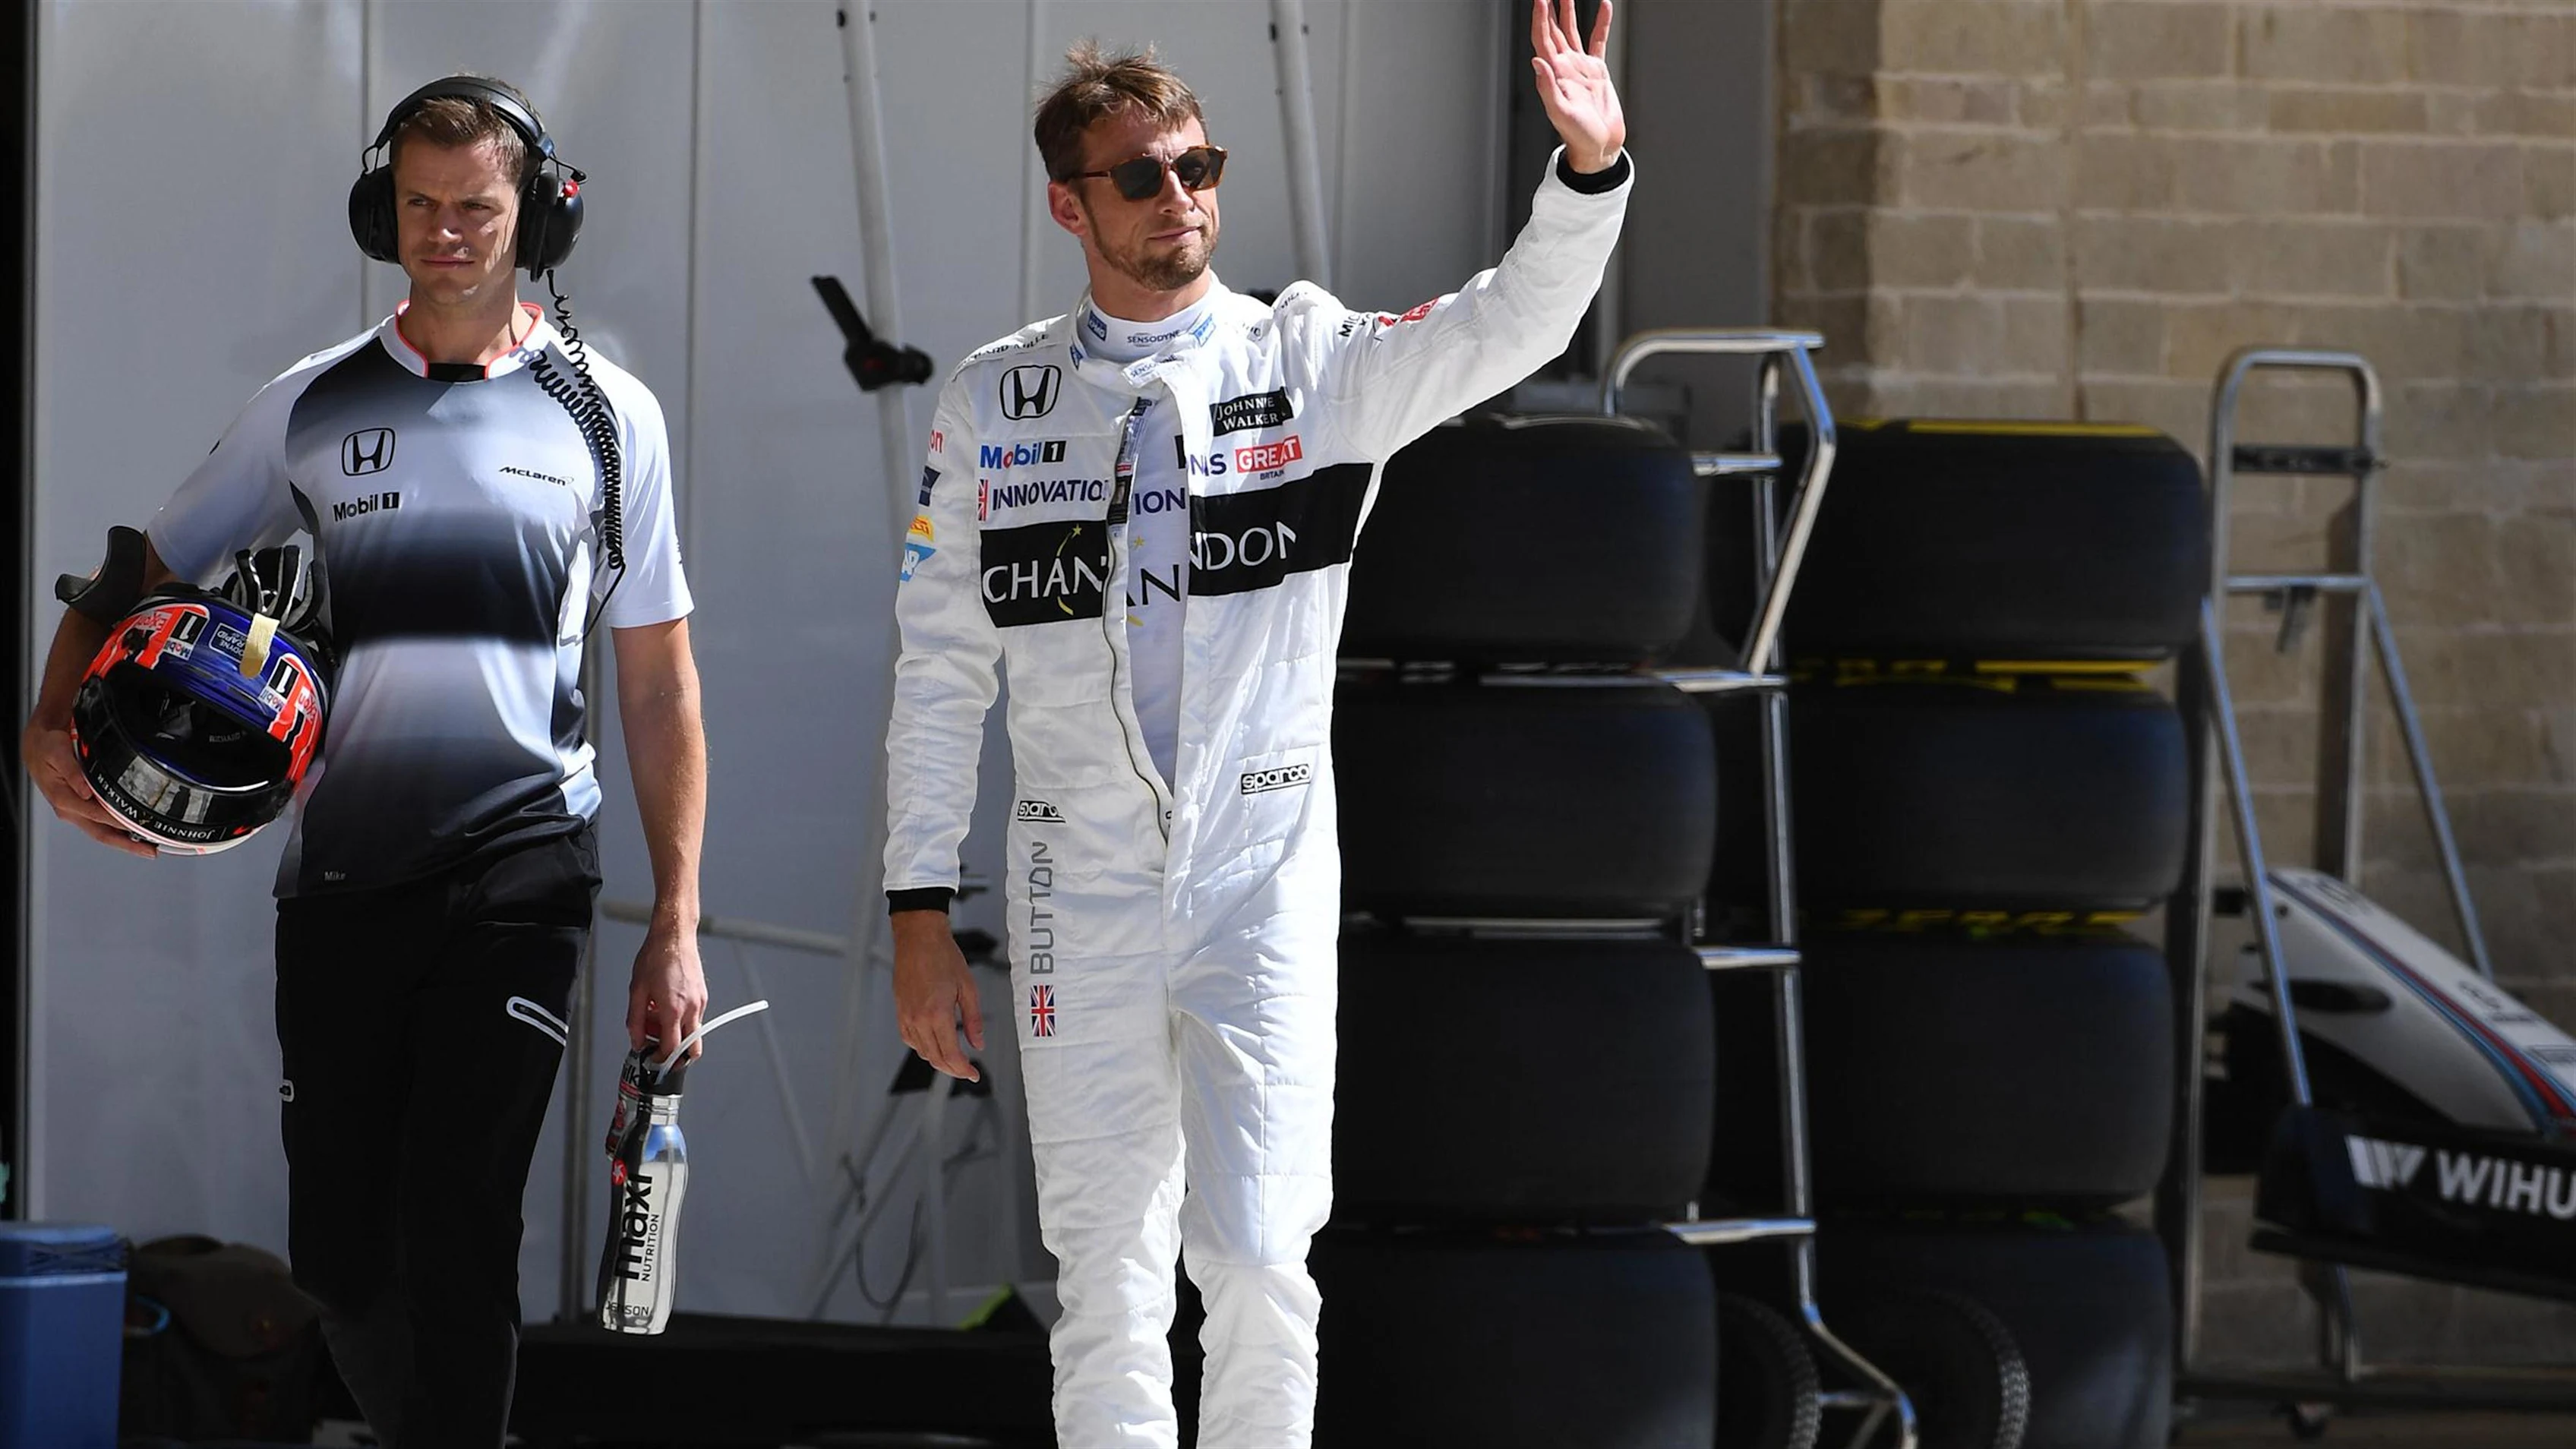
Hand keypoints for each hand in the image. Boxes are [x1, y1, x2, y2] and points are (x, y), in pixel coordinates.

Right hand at [21, 719, 155, 857]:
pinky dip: (118, 830)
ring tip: (147, 845)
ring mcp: (75, 810)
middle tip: (149, 851)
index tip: (139, 827)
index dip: (120, 823)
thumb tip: (85, 791)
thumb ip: (73, 772)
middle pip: (101, 833)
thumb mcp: (57, 753)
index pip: (97, 816)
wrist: (36, 745)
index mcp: (64, 798)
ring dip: (125, 840)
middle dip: (127, 845)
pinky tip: (132, 831)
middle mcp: (69, 809)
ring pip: (102, 831)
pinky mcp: (80, 807)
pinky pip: (101, 823)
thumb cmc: (46, 748)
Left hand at [628, 921, 707, 1063]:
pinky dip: (680, 1019)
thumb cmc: (656, 957)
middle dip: (675, 1055)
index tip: (651, 1058)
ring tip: (655, 1016)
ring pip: (692, 1032)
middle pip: (691, 1049)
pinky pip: (694, 1017)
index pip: (672, 1049)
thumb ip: (634, 1020)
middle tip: (657, 1046)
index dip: (661, 1059)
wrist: (674, 936)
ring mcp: (700, 1002)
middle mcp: (691, 1009)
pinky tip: (664, 1005)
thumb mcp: (636, 991)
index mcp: (674, 1010)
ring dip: (675, 1033)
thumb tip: (636, 1040)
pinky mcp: (703, 996)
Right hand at [893, 910, 982, 1081]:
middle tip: (967, 1070)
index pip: (950, 1055)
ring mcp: (906, 1016)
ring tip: (954, 1059)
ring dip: (938, 1060)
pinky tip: (934, 1044)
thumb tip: (978, 1044)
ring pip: (922, 1051)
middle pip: (935, 1058)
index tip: (973, 1074)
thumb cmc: (943, 956)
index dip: (963, 1069)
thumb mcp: (968, 988)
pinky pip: (910, 1039)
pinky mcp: (900, 1012)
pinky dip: (923, 1048)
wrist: (919, 938)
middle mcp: (918, 1019)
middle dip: (953, 1069)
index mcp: (937, 1013)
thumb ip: (973, 1020)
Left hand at [1531, 0, 1624, 172]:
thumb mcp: (1561, 113)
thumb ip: (1548, 88)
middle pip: (1554, 30)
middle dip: (1549, 9)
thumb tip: (1537, 62)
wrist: (1599, 146)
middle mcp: (1564, 66)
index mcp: (1553, 74)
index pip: (1543, 38)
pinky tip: (1604, 6)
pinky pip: (1598, 41)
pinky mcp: (1597, 70)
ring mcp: (1580, 67)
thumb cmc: (1578, 136)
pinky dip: (1601, 23)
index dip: (1540, 17)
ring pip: (1572, 31)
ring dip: (1568, 11)